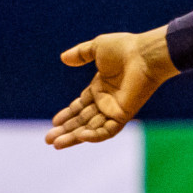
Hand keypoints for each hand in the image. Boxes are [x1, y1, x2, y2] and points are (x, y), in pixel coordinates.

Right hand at [44, 27, 177, 148]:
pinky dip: (94, 135)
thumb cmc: (124, 48)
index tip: (54, 122)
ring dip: (73, 137)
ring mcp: (114, 109)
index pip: (80, 106)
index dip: (67, 115)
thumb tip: (63, 58)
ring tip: (56, 143)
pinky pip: (108, 130)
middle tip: (48, 139)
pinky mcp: (123, 114)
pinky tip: (79, 136)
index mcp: (100, 87)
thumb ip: (80, 54)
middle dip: (65, 130)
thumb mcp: (97, 48)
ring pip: (91, 128)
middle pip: (82, 120)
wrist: (144, 55)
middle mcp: (106, 101)